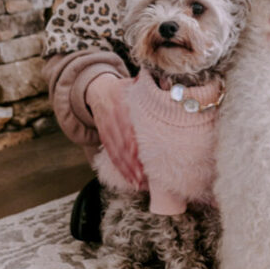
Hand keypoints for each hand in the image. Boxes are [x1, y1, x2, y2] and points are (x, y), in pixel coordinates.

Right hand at [85, 74, 145, 188]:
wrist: (98, 90)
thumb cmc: (124, 88)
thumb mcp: (135, 84)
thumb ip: (151, 86)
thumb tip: (170, 85)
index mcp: (122, 107)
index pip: (129, 129)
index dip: (136, 146)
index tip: (146, 159)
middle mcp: (113, 121)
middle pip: (123, 146)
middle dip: (134, 164)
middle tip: (145, 179)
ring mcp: (107, 132)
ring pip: (117, 154)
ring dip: (128, 171)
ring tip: (140, 185)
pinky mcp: (104, 139)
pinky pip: (112, 156)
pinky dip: (121, 170)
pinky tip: (130, 181)